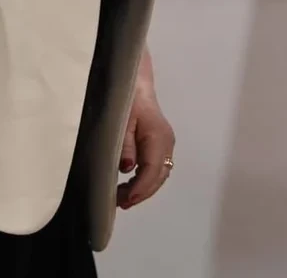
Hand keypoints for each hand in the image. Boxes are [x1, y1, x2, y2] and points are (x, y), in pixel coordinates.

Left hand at [117, 83, 175, 209]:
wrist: (134, 83)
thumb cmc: (126, 99)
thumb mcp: (121, 121)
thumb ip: (125, 144)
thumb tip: (127, 169)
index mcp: (158, 137)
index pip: (153, 170)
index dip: (140, 188)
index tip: (124, 200)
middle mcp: (166, 143)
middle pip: (159, 175)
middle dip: (142, 193)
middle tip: (120, 204)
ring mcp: (166, 144)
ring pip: (159, 174)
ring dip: (144, 188)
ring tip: (122, 198)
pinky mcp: (160, 145)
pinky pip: (156, 168)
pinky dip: (145, 180)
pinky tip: (130, 186)